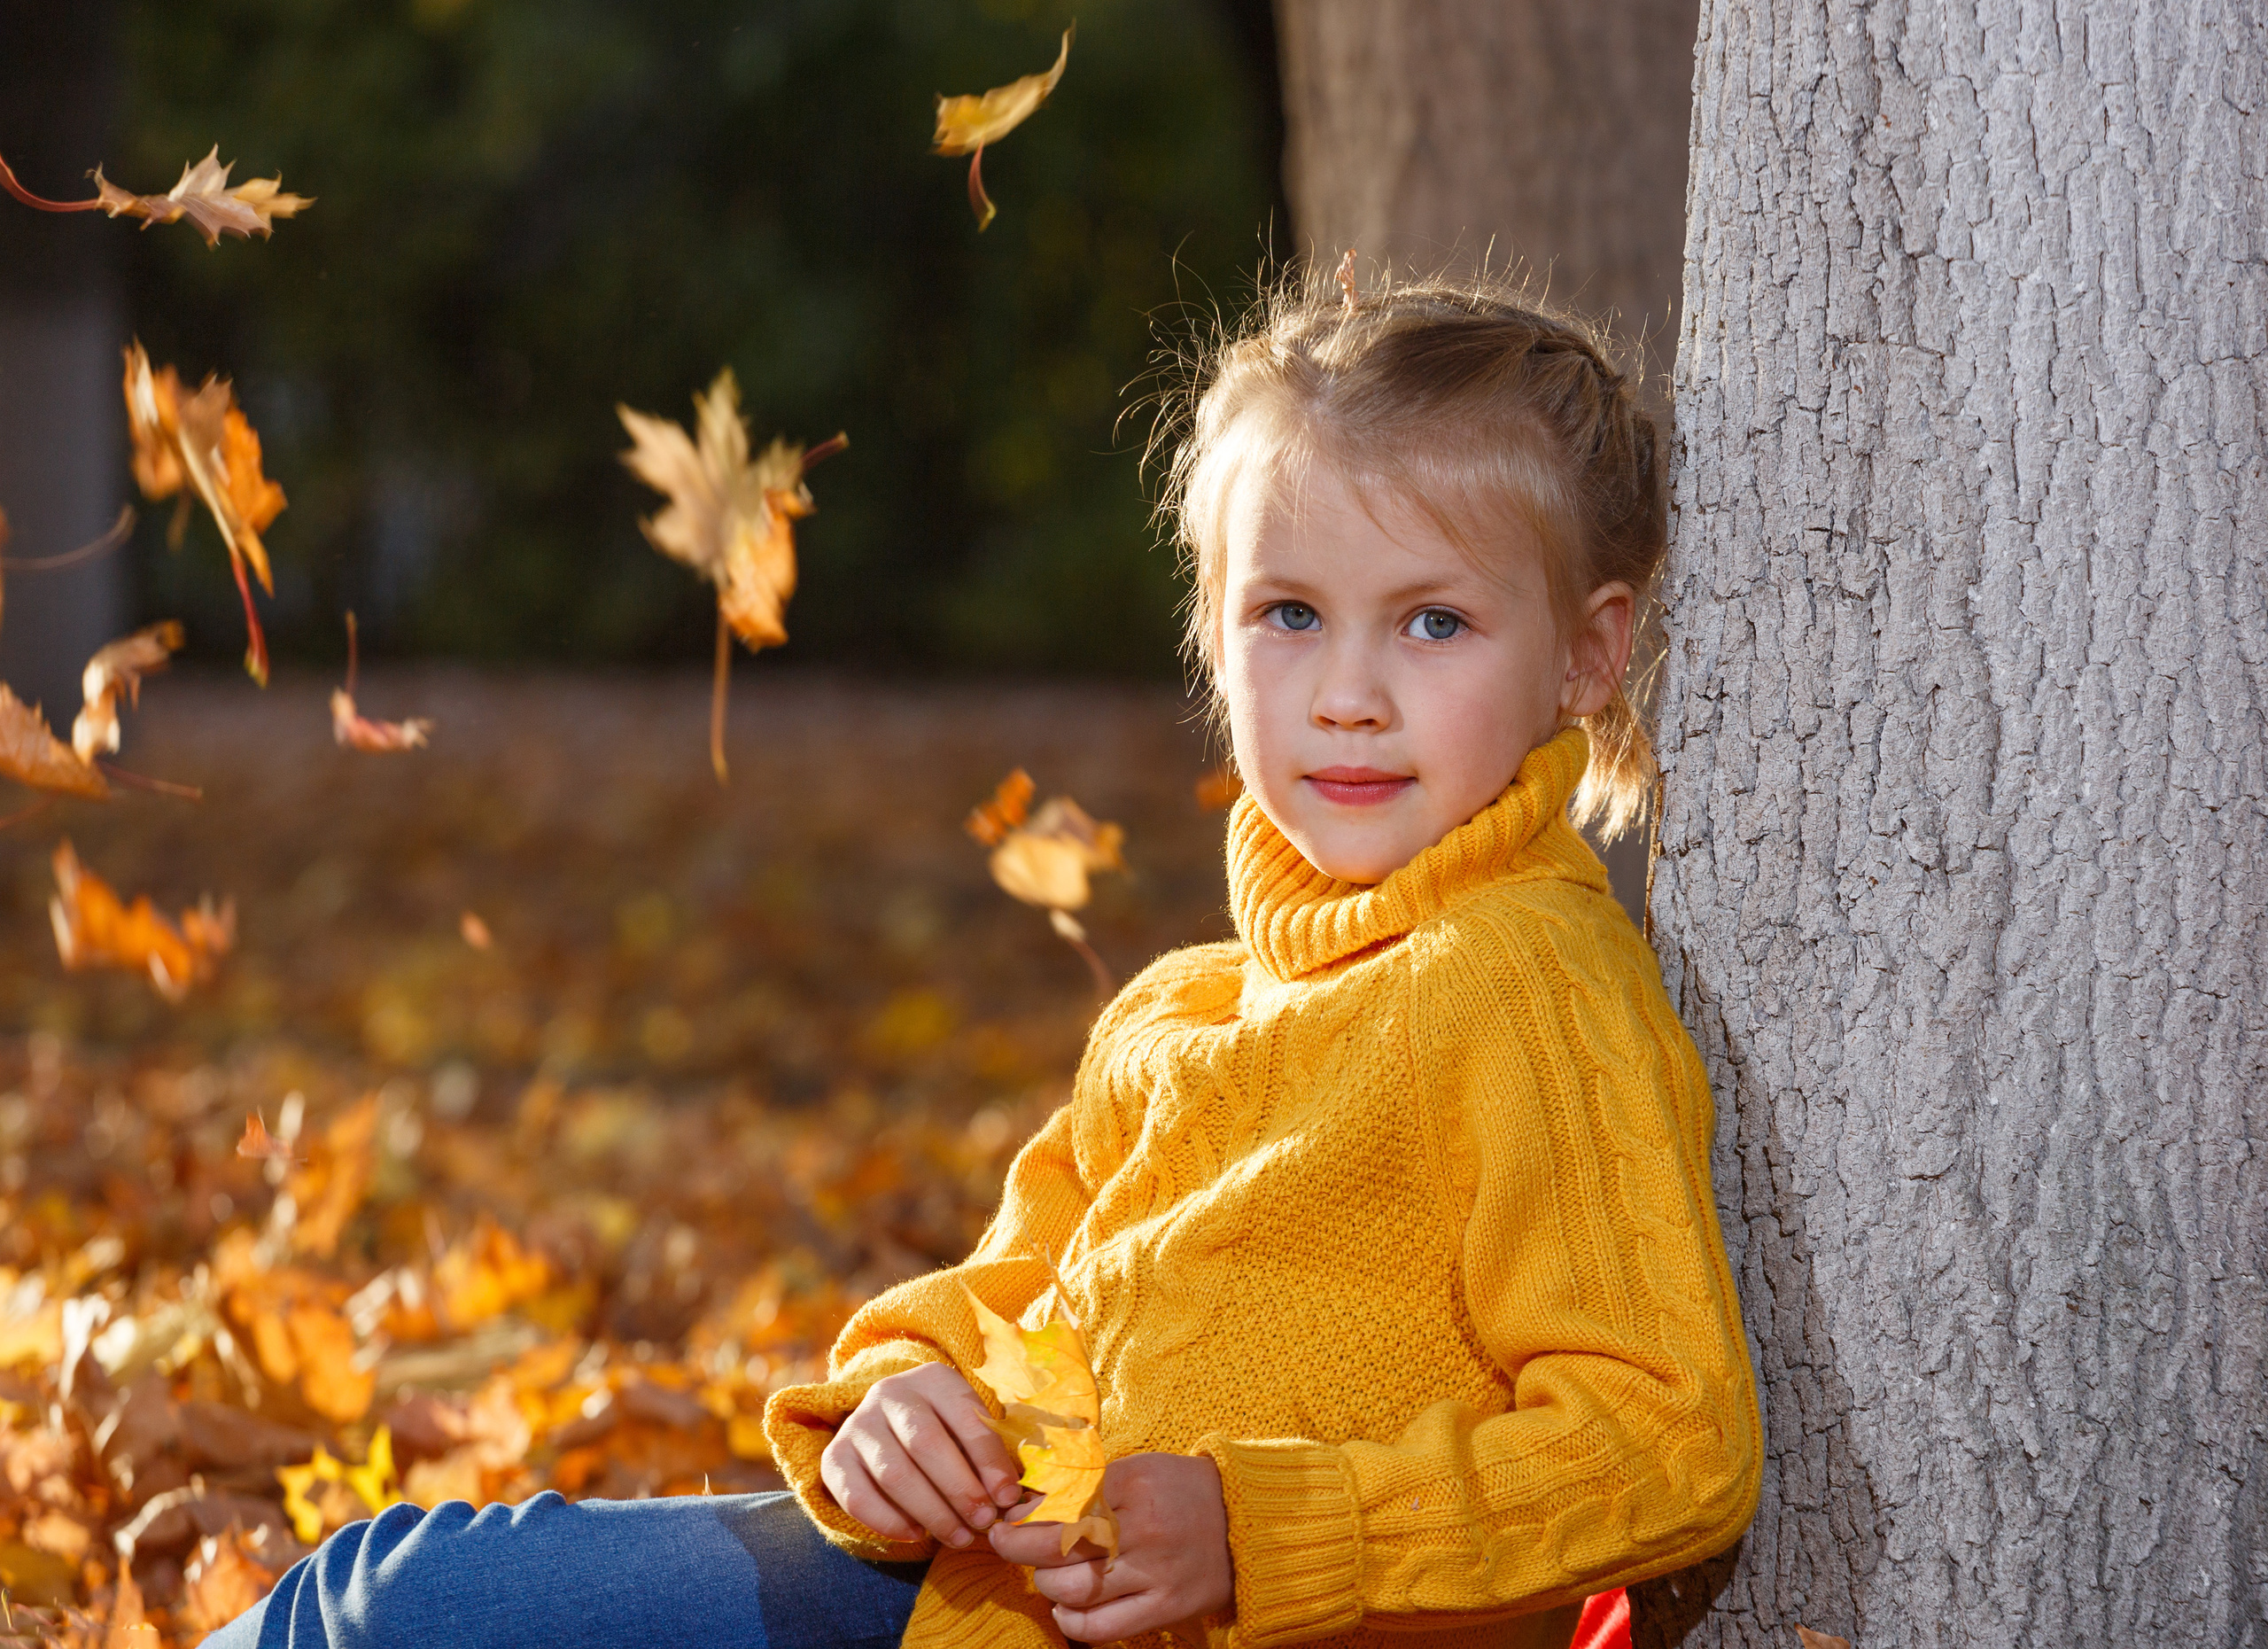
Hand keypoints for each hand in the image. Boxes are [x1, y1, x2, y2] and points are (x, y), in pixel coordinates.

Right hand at [820, 1362, 1022, 1548]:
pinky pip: (857, 1496)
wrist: (890, 1429)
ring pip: (894, 1473)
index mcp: (933, 1378)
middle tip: (983, 1521)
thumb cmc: (948, 1433)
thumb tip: (1015, 1499)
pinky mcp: (834, 1457)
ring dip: (931, 1511)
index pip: (965, 1417)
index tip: (1008, 1497)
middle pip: (925, 1443)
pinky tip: (917, 1534)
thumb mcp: (972, 1428)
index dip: (989, 1460)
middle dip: (959, 1489)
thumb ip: (993, 1455)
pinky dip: (889, 1521)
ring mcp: (858, 1424)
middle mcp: (889, 1392)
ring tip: (958, 1536)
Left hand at [986, 1451, 1233, 1642]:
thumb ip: (1088, 1483)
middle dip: (1015, 1544)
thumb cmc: (1182, 1491)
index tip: (1008, 1514)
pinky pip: (1100, 1628)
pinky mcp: (1163, 1608)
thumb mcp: (1138, 1469)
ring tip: (1044, 1572)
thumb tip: (1028, 1500)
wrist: (1245, 1523)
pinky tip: (1064, 1609)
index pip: (1059, 1501)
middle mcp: (1142, 1529)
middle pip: (1055, 1546)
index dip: (1024, 1512)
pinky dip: (1071, 1622)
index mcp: (1134, 1484)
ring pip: (1071, 1589)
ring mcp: (1153, 1573)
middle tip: (1002, 1540)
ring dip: (1044, 1582)